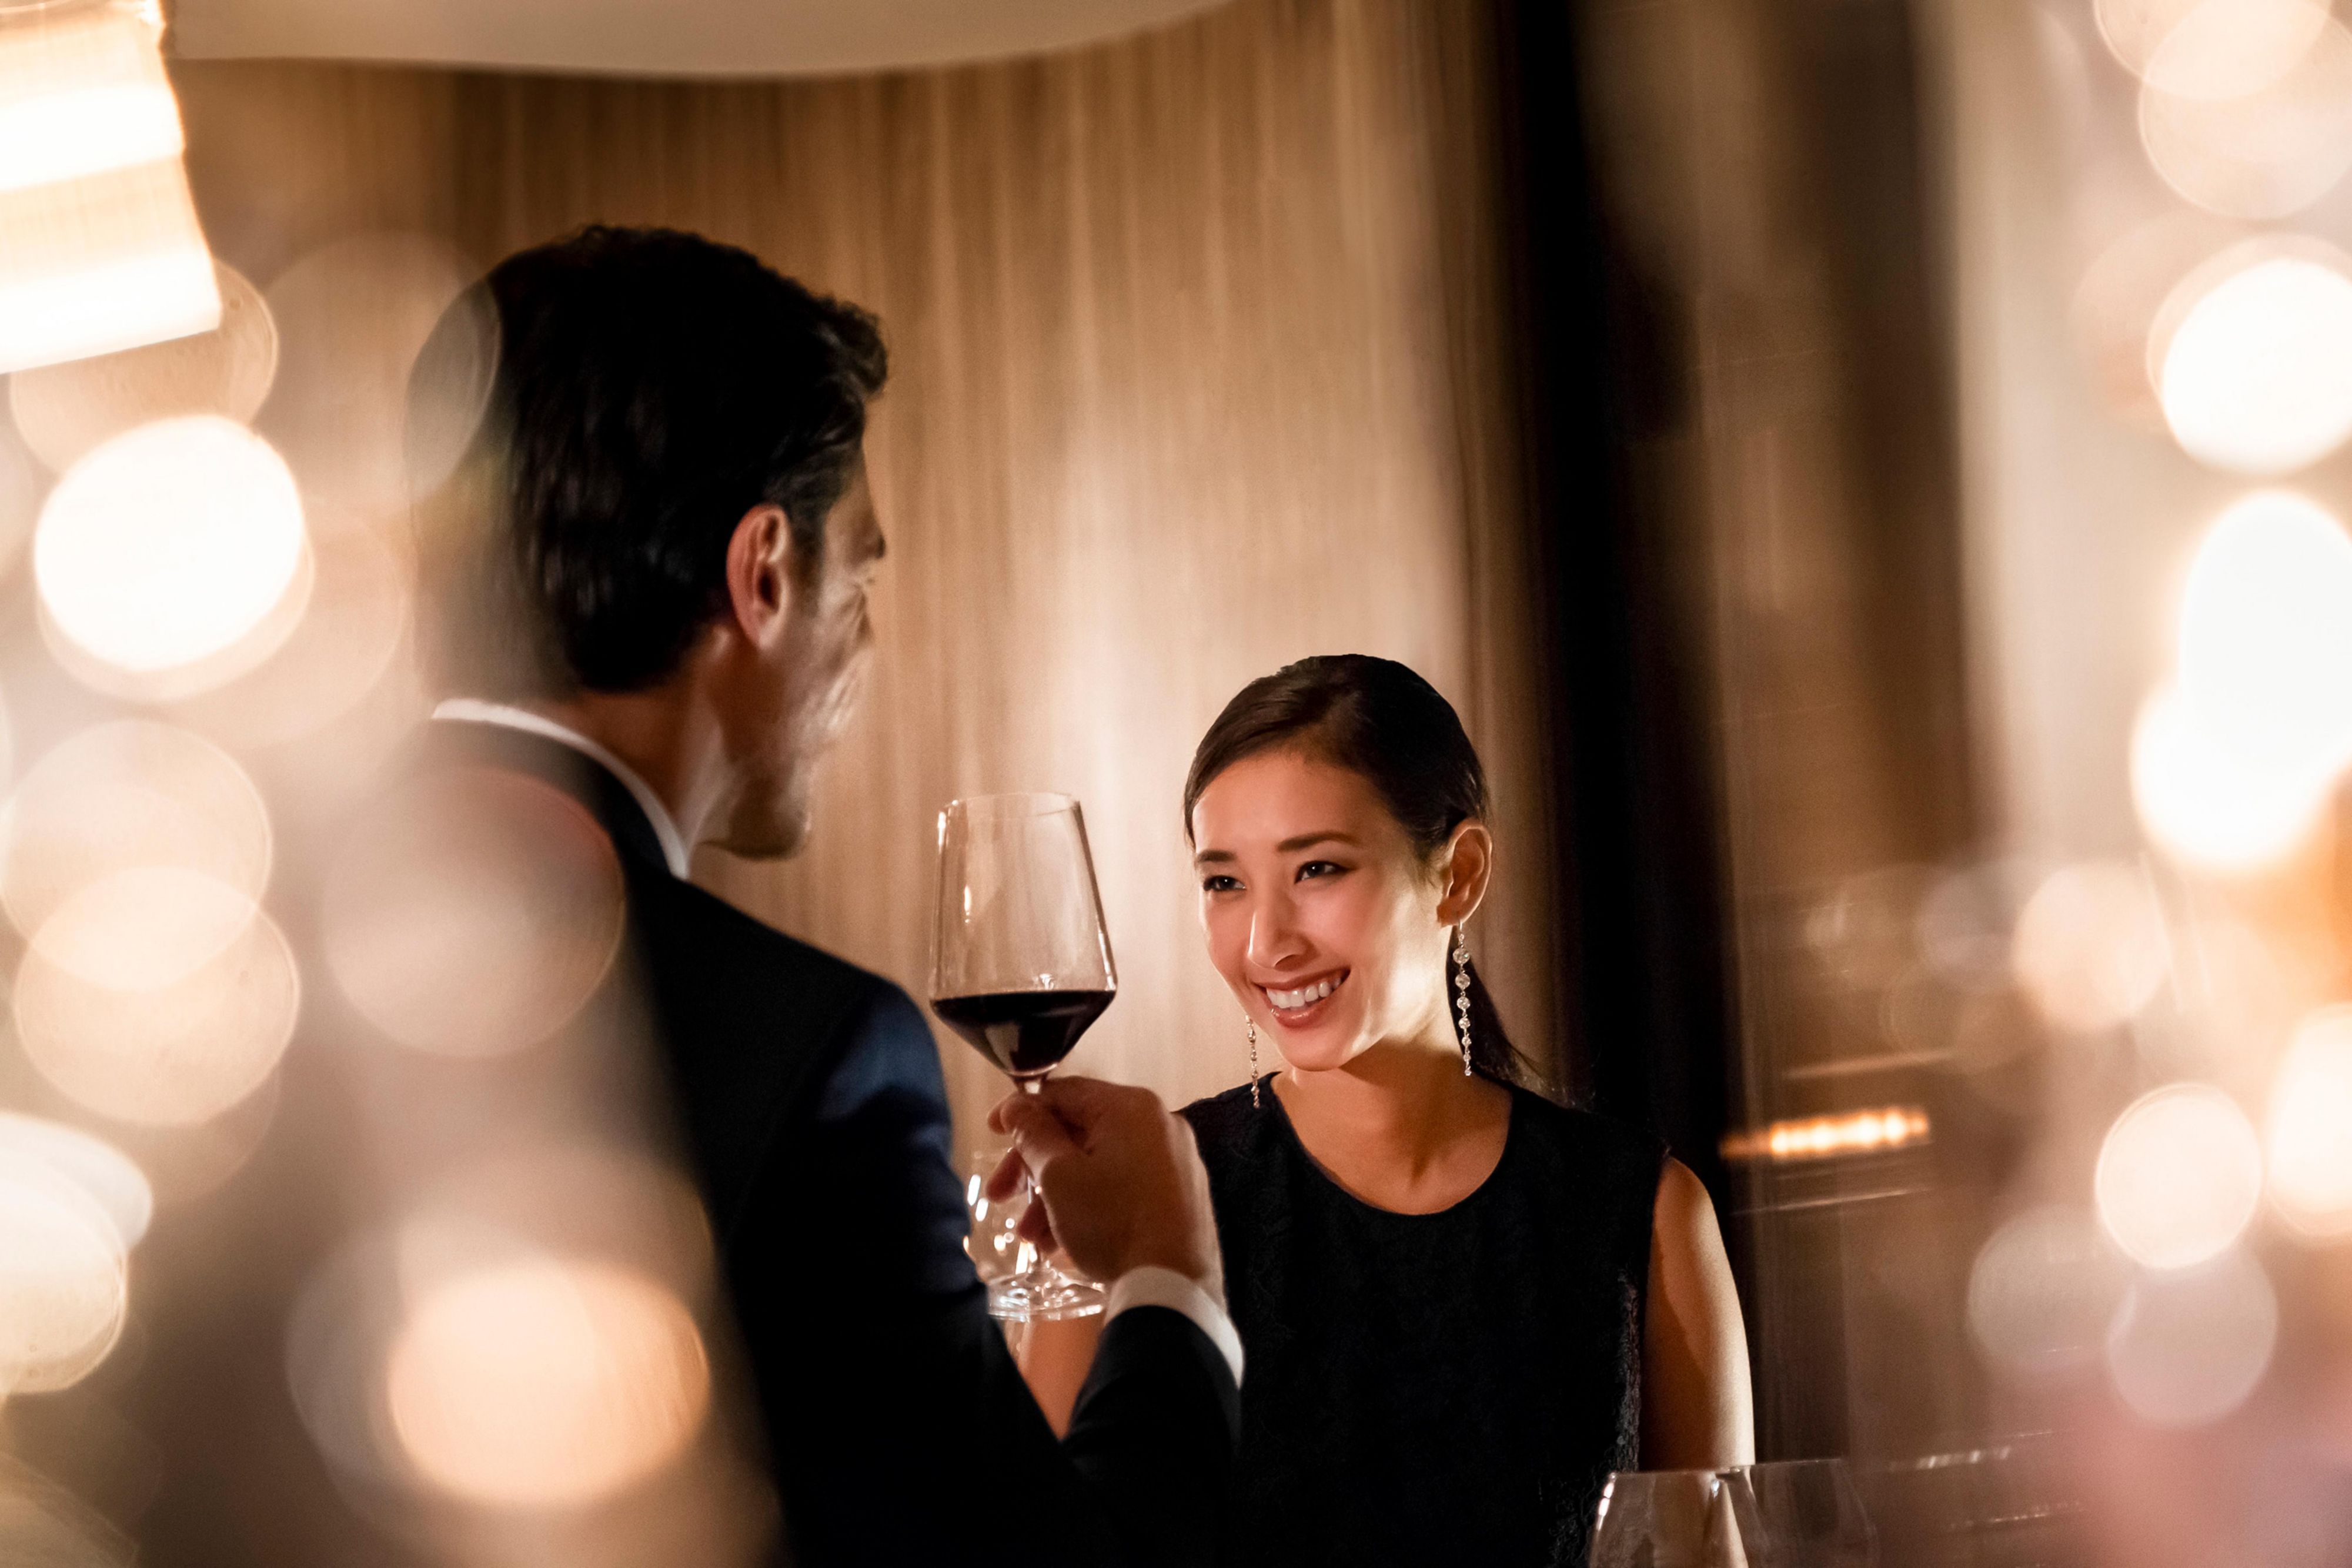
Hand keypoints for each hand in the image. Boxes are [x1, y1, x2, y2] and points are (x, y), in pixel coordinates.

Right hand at [986, 1076, 1223, 1304]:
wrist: (1174, 1288)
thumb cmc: (1111, 1223)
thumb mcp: (1059, 1177)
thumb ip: (1033, 1135)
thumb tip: (1017, 1106)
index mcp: (1131, 1107)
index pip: (1063, 1093)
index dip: (1021, 1111)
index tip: (993, 1132)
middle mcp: (1159, 1124)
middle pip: (1079, 1133)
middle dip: (1033, 1167)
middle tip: (999, 1196)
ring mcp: (1175, 1160)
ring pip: (1098, 1164)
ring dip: (1056, 1194)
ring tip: (1031, 1238)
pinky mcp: (1180, 1195)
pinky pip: (1123, 1186)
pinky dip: (1089, 1204)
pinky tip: (1060, 1242)